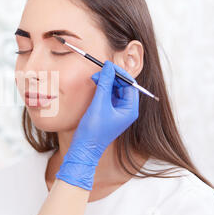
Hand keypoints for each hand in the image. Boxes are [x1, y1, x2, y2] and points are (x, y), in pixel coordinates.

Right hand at [55, 61, 139, 189]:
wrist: (83, 149)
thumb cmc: (93, 130)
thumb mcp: (99, 104)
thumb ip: (104, 84)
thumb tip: (108, 67)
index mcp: (130, 109)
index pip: (130, 84)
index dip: (119, 74)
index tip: (107, 66)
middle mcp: (126, 110)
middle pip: (123, 86)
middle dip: (111, 77)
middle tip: (98, 72)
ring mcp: (117, 112)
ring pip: (114, 90)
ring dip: (105, 82)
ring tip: (94, 79)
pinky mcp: (108, 113)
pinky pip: (108, 96)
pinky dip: (102, 89)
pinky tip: (94, 86)